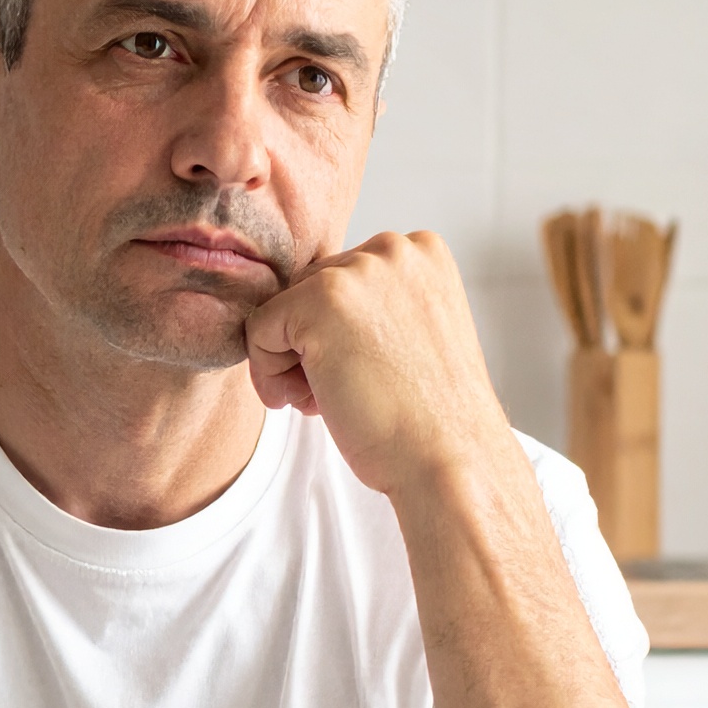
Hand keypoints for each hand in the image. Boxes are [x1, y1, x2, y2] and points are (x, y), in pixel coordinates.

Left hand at [244, 231, 501, 498]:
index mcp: (423, 252)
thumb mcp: (412, 338)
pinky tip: (308, 404)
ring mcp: (359, 270)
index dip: (339, 337)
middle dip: (312, 346)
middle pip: (309, 290)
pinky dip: (268, 372)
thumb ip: (372, 308)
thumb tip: (304, 312)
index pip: (344, 281)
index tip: (363, 376)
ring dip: (291, 361)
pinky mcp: (321, 300)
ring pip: (282, 309)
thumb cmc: (431, 417)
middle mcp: (394, 248)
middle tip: (342, 394)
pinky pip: (258, 328)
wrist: (449, 460)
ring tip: (327, 401)